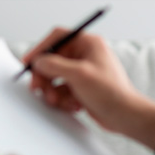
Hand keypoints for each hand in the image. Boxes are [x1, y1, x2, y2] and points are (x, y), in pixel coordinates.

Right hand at [24, 27, 154, 149]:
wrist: (125, 116)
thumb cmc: (111, 92)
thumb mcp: (79, 75)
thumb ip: (54, 65)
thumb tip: (39, 61)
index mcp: (88, 44)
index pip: (58, 38)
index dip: (41, 48)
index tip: (29, 61)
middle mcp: (85, 55)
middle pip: (53, 60)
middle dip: (45, 76)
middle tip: (37, 87)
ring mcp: (83, 72)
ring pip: (55, 77)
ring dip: (53, 91)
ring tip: (58, 100)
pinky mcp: (81, 88)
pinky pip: (62, 90)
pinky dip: (63, 99)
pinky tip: (73, 105)